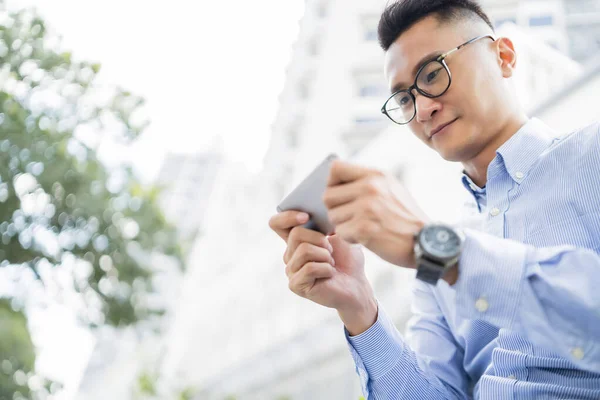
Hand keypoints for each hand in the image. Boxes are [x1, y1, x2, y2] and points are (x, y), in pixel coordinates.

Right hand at [268, 210, 377, 334]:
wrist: (357, 285)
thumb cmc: (348, 260)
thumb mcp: (338, 235)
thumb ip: (324, 224)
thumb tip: (314, 212)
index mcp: (296, 241)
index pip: (276, 223)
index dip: (286, 216)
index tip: (306, 217)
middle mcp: (289, 255)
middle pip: (296, 234)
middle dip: (320, 240)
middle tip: (332, 251)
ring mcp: (291, 270)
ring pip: (304, 250)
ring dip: (325, 256)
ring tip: (331, 264)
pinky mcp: (295, 285)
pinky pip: (310, 268)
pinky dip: (326, 269)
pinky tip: (330, 274)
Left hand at [323, 160, 430, 268]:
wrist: (426, 241)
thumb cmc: (405, 218)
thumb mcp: (390, 188)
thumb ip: (365, 181)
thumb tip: (332, 180)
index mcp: (375, 175)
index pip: (335, 168)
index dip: (332, 183)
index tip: (341, 196)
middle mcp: (370, 187)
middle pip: (327, 196)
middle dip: (335, 209)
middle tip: (350, 217)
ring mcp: (366, 207)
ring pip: (332, 216)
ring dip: (344, 225)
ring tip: (363, 227)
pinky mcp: (364, 228)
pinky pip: (340, 232)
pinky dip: (350, 238)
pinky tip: (366, 238)